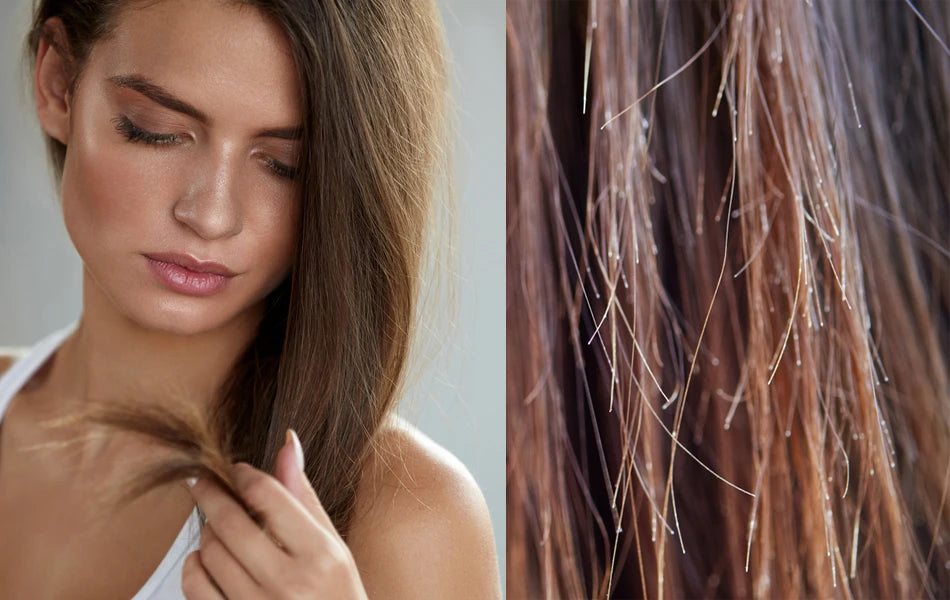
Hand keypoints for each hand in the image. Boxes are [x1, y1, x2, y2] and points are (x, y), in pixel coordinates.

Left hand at [181, 429, 369, 599]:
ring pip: (210, 553)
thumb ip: (304, 497)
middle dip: (211, 495)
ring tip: (216, 527)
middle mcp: (290, 584)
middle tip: (201, 482)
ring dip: (207, 532)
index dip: (244, 475)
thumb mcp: (333, 547)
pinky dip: (194, 567)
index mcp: (320, 555)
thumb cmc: (336, 595)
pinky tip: (206, 559)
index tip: (234, 470)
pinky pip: (196, 588)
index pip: (269, 496)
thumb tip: (287, 442)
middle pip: (231, 523)